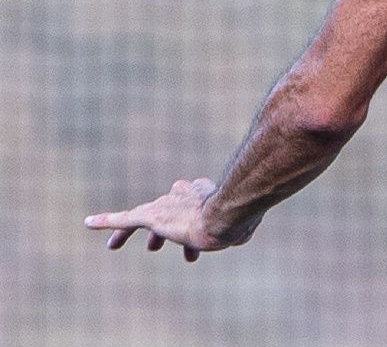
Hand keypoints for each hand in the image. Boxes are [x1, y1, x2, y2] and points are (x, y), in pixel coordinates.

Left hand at [84, 178, 250, 260]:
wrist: (227, 216)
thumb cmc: (239, 221)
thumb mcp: (242, 227)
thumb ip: (239, 227)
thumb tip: (243, 233)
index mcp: (204, 192)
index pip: (191, 203)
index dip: (191, 222)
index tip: (192, 243)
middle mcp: (183, 193)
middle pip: (165, 208)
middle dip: (161, 229)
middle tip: (153, 248)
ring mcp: (166, 204)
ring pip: (143, 216)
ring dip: (133, 233)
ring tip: (122, 248)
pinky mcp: (151, 215)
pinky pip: (125, 219)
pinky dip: (106, 222)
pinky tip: (89, 223)